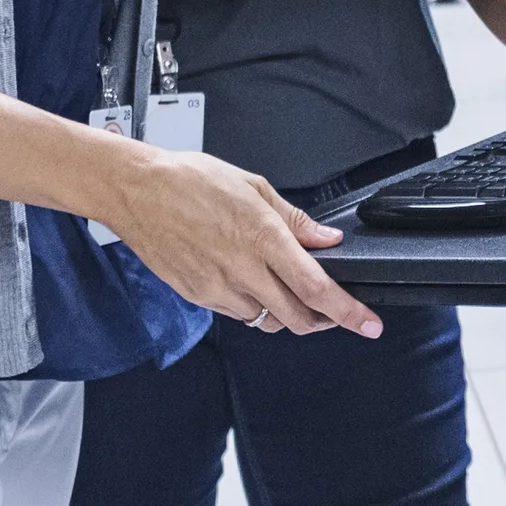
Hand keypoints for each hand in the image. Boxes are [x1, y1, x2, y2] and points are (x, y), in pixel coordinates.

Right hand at [105, 147, 380, 338]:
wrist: (137, 191)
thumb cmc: (190, 181)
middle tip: (334, 312)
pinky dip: (254, 308)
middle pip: (298, 317)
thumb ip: (295, 220)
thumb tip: (327, 240)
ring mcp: (219, 288)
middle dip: (324, 321)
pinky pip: (238, 315)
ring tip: (287, 290)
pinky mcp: (199, 297)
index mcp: (263, 237)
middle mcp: (243, 268)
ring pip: (268, 320)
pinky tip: (251, 284)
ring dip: (286, 314)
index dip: (348, 312)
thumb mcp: (254, 187)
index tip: (368, 323)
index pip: (316, 288)